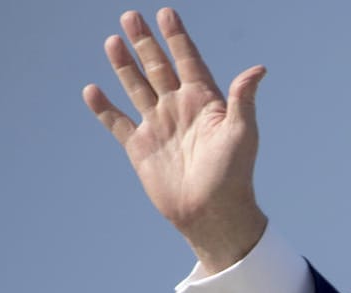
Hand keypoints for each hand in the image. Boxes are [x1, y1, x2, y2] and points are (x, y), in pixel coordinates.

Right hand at [83, 8, 267, 272]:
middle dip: (145, 42)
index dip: (177, 37)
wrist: (212, 214)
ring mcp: (159, 127)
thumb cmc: (233, 175)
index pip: (188, 61)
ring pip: (137, 87)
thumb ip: (243, 99)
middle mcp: (179, 109)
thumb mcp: (242, 133)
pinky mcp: (141, 148)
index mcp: (204, 102)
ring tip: (113, 40)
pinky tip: (92, 90)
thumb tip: (259, 69)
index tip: (166, 12)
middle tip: (130, 15)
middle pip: (159, 67)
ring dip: (124, 65)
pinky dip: (104, 108)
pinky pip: (118, 122)